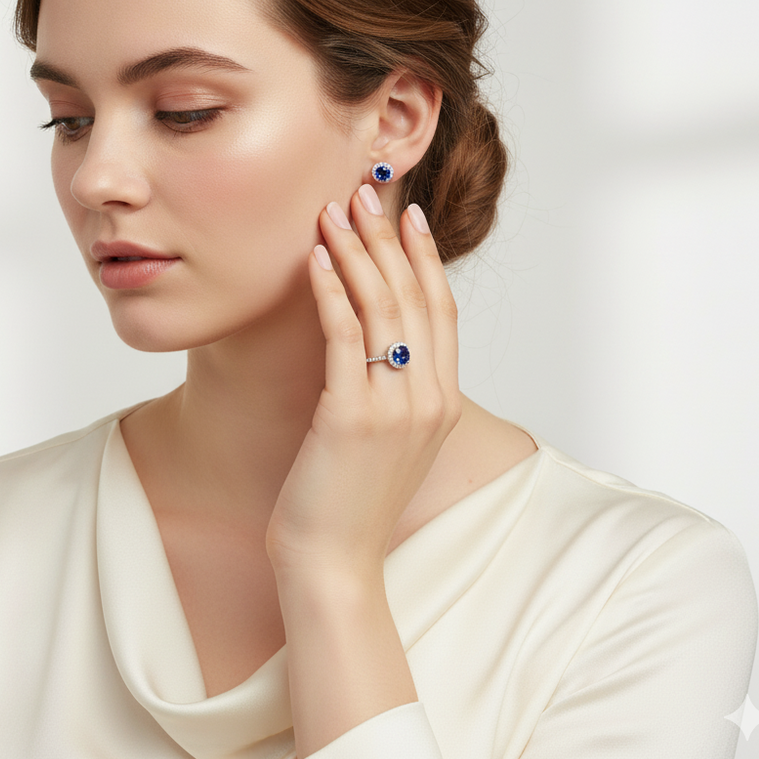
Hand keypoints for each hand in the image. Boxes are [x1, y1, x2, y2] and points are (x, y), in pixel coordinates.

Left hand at [265, 184, 462, 577]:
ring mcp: (396, 407)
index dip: (426, 259)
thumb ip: (395, 391)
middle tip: (369, 193)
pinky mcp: (352, 415)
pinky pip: (343, 336)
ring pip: (382, 308)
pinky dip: (331, 290)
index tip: (411, 216)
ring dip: (358, 253)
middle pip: (415, 298)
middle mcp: (429, 398)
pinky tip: (316, 258)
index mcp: (443, 401)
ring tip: (336, 210)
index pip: (441, 311)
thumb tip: (375, 343)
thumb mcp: (389, 441)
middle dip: (391, 240)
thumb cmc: (351, 503)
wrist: (334, 565)